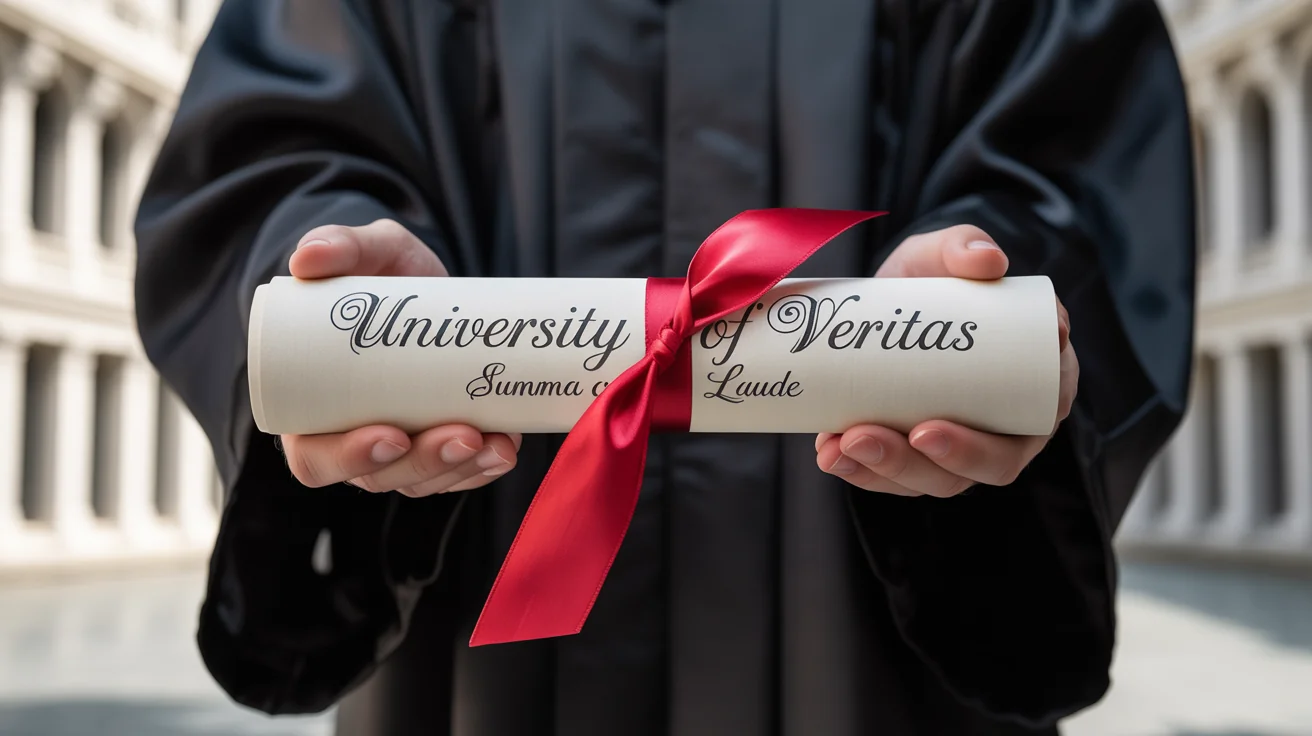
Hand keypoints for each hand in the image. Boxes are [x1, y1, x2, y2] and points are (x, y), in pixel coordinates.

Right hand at [279, 219, 520, 495]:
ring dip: (462, 469)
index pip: (315, 458)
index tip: (391, 434)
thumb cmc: (384, 274)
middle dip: (424, 464)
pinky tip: (507, 448)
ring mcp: (403, 447)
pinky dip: (485, 468)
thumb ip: (340, 245)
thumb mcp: (369, 252)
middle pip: (380, 476)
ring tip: (498, 443)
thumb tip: (307, 260)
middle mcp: (354, 438)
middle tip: (463, 436)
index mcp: (313, 407)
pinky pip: (461, 474)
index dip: (348, 458)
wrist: (433, 285)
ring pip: (425, 479)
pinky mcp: (443, 444)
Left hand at [814, 225, 1078, 496]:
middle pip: (988, 464)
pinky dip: (862, 472)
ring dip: (890, 470)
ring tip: (844, 444)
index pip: (1034, 418)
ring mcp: (963, 446)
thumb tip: (989, 261)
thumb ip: (962, 244)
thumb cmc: (932, 280)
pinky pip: (897, 479)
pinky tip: (830, 455)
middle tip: (878, 436)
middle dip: (934, 461)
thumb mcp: (941, 253)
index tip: (931, 426)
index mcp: (1038, 376)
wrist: (887, 301)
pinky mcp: (919, 457)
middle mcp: (1009, 423)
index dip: (989, 439)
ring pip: (938, 479)